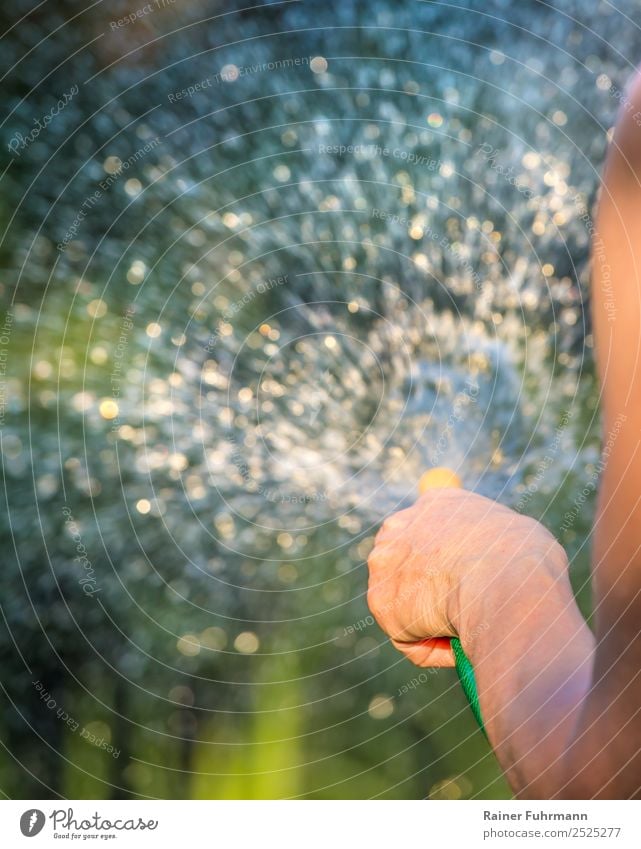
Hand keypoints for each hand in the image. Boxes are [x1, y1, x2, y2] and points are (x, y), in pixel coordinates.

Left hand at [367, 488, 567, 667]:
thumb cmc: (524, 561)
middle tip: (459, 614)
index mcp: (438, 502)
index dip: (443, 554)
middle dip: (426, 589)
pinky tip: (458, 640)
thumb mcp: (515, 536)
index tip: (458, 577)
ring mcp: (386, 562)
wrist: (506, 585)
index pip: (430, 525)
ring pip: (407, 604)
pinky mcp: (381, 601)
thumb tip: (487, 569)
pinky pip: (407, 637)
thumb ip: (489, 546)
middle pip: (408, 564)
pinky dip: (430, 647)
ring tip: (469, 629)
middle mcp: (403, 524)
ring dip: (431, 622)